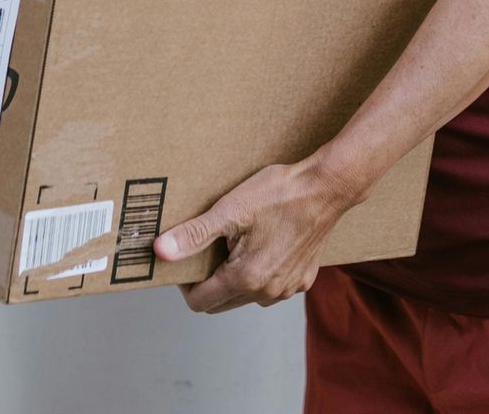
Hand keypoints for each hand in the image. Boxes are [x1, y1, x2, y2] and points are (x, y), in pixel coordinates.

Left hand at [154, 158, 361, 312]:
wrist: (327, 187)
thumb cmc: (281, 194)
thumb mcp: (230, 210)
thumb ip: (194, 235)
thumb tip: (161, 251)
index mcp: (246, 279)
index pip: (199, 302)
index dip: (185, 283)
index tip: (186, 258)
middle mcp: (267, 292)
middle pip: (221, 302)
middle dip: (208, 281)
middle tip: (208, 247)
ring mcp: (287, 289)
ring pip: (245, 296)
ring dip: (233, 278)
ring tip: (235, 242)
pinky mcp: (302, 280)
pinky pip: (270, 287)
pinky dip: (258, 273)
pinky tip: (261, 244)